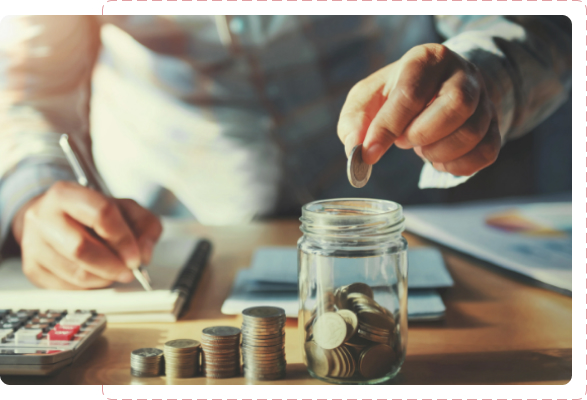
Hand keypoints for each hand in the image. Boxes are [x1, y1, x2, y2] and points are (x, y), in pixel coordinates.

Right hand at [11, 181, 162, 289]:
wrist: (55, 218)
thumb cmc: (93, 214)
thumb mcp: (126, 209)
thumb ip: (145, 226)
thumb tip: (144, 254)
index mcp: (67, 193)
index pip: (100, 214)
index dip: (123, 239)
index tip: (136, 257)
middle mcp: (43, 216)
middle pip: (81, 247)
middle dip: (112, 265)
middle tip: (128, 271)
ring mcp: (33, 243)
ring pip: (74, 272)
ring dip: (103, 278)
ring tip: (115, 272)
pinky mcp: (32, 267)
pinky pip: (66, 287)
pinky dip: (90, 287)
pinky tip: (98, 276)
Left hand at [338, 43, 500, 175]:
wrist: (437, 87)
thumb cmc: (397, 93)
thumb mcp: (369, 97)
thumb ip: (355, 121)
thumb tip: (356, 147)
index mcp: (427, 59)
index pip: (411, 94)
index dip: (387, 128)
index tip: (369, 153)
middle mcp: (463, 74)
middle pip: (455, 107)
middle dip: (421, 134)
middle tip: (403, 140)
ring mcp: (484, 99)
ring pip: (472, 133)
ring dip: (437, 152)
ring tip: (420, 146)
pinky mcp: (494, 125)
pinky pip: (485, 153)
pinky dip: (456, 166)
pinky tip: (438, 158)